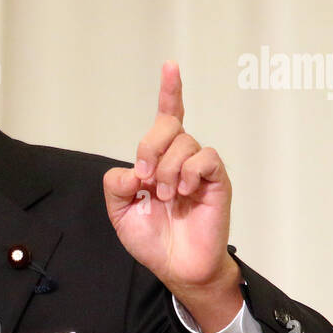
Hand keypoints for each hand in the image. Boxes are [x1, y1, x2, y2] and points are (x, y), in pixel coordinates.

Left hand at [103, 61, 241, 329]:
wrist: (176, 266)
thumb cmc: (153, 239)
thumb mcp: (120, 211)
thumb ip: (116, 184)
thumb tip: (132, 168)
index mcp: (159, 160)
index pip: (167, 118)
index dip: (170, 92)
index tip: (170, 66)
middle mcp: (181, 158)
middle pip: (167, 124)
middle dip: (150, 146)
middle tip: (145, 178)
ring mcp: (199, 169)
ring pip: (184, 142)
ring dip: (167, 169)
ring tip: (165, 197)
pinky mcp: (216, 181)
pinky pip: (205, 158)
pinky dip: (189, 172)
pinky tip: (183, 192)